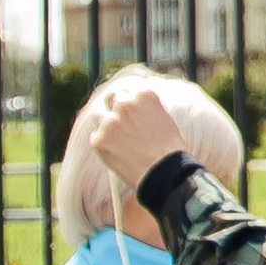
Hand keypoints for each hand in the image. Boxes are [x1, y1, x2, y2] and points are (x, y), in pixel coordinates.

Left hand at [91, 78, 188, 195]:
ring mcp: (109, 122)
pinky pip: (96, 137)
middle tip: (120, 121)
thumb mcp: (165, 120)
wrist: (163, 173)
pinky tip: (117, 153)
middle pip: (112, 98)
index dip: (130, 101)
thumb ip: (148, 109)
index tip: (130, 110)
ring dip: (105, 124)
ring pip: (99, 116)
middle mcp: (125, 104)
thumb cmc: (169, 150)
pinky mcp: (99, 139)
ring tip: (117, 140)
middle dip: (115, 107)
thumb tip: (138, 109)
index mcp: (144, 96)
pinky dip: (104, 144)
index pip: (129, 90)